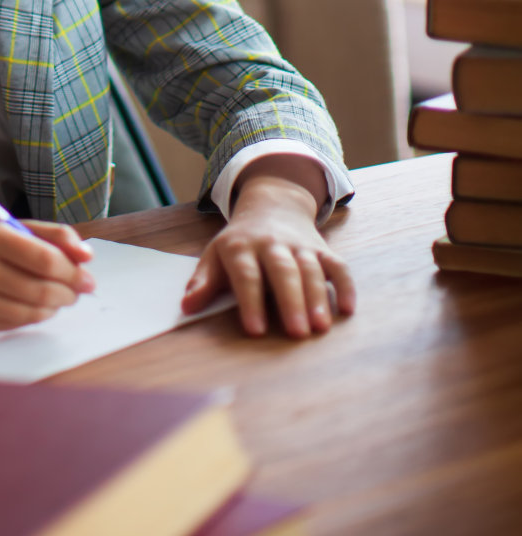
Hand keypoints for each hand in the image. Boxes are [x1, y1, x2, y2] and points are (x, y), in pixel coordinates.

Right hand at [0, 220, 94, 334]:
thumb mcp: (7, 226)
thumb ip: (50, 235)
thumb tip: (87, 256)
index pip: (44, 258)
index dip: (72, 269)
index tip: (86, 272)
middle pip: (43, 288)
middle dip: (71, 290)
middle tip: (80, 287)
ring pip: (35, 310)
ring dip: (58, 304)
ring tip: (62, 295)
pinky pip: (20, 324)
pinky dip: (39, 315)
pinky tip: (40, 305)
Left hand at [180, 165, 355, 338]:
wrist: (271, 203)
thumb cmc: (239, 242)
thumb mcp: (215, 255)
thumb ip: (203, 282)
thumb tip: (186, 307)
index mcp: (241, 247)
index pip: (246, 274)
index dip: (250, 301)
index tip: (255, 330)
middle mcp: (272, 244)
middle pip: (282, 271)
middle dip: (290, 301)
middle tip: (296, 332)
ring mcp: (299, 245)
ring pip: (310, 269)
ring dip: (317, 297)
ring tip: (320, 327)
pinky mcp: (321, 248)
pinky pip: (337, 264)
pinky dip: (345, 285)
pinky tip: (348, 309)